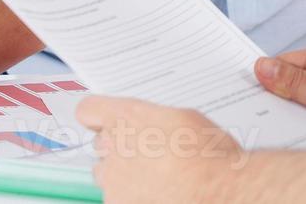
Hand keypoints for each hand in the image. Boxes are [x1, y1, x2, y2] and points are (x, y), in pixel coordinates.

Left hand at [77, 96, 243, 203]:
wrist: (217, 190)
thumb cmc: (207, 154)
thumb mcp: (184, 118)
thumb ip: (154, 119)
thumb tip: (151, 124)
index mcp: (127, 117)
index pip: (89, 110)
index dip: (98, 116)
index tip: (103, 120)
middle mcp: (113, 146)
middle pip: (101, 143)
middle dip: (119, 147)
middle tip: (147, 153)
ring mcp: (112, 180)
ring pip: (106, 174)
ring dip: (123, 175)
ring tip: (156, 177)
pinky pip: (117, 197)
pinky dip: (132, 197)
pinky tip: (158, 193)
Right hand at [254, 43, 305, 137]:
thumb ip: (297, 82)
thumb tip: (262, 66)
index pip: (281, 62)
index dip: (263, 78)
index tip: (244, 95)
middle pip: (287, 82)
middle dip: (275, 99)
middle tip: (259, 118)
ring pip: (297, 102)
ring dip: (290, 116)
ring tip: (283, 130)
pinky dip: (303, 127)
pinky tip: (302, 138)